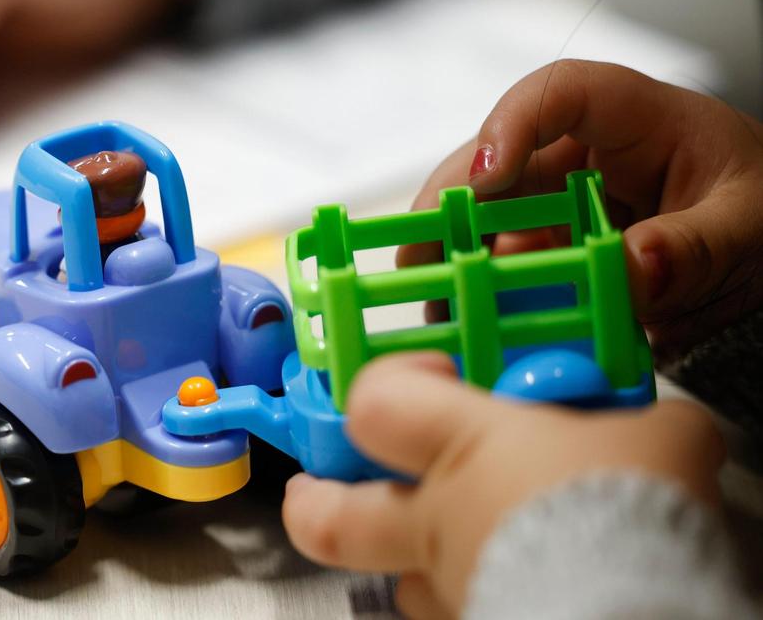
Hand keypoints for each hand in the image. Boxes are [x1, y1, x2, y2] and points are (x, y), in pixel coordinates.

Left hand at [282, 352, 723, 619]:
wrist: (637, 602)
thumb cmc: (629, 511)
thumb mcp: (657, 439)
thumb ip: (639, 422)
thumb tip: (658, 425)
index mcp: (468, 447)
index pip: (377, 400)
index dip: (386, 381)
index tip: (424, 375)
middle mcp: (440, 520)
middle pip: (331, 513)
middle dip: (312, 500)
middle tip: (312, 488)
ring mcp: (450, 584)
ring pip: (395, 580)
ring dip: (409, 561)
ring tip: (435, 547)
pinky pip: (453, 614)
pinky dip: (469, 598)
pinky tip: (503, 588)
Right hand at [398, 60, 762, 357]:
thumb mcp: (751, 227)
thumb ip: (695, 250)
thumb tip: (629, 269)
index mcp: (635, 119)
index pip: (560, 93)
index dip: (510, 125)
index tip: (484, 180)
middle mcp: (581, 153)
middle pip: (496, 161)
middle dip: (447, 208)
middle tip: (413, 258)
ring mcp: (559, 200)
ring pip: (485, 218)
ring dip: (452, 259)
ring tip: (434, 307)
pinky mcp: (551, 245)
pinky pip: (504, 266)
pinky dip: (482, 296)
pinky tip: (468, 328)